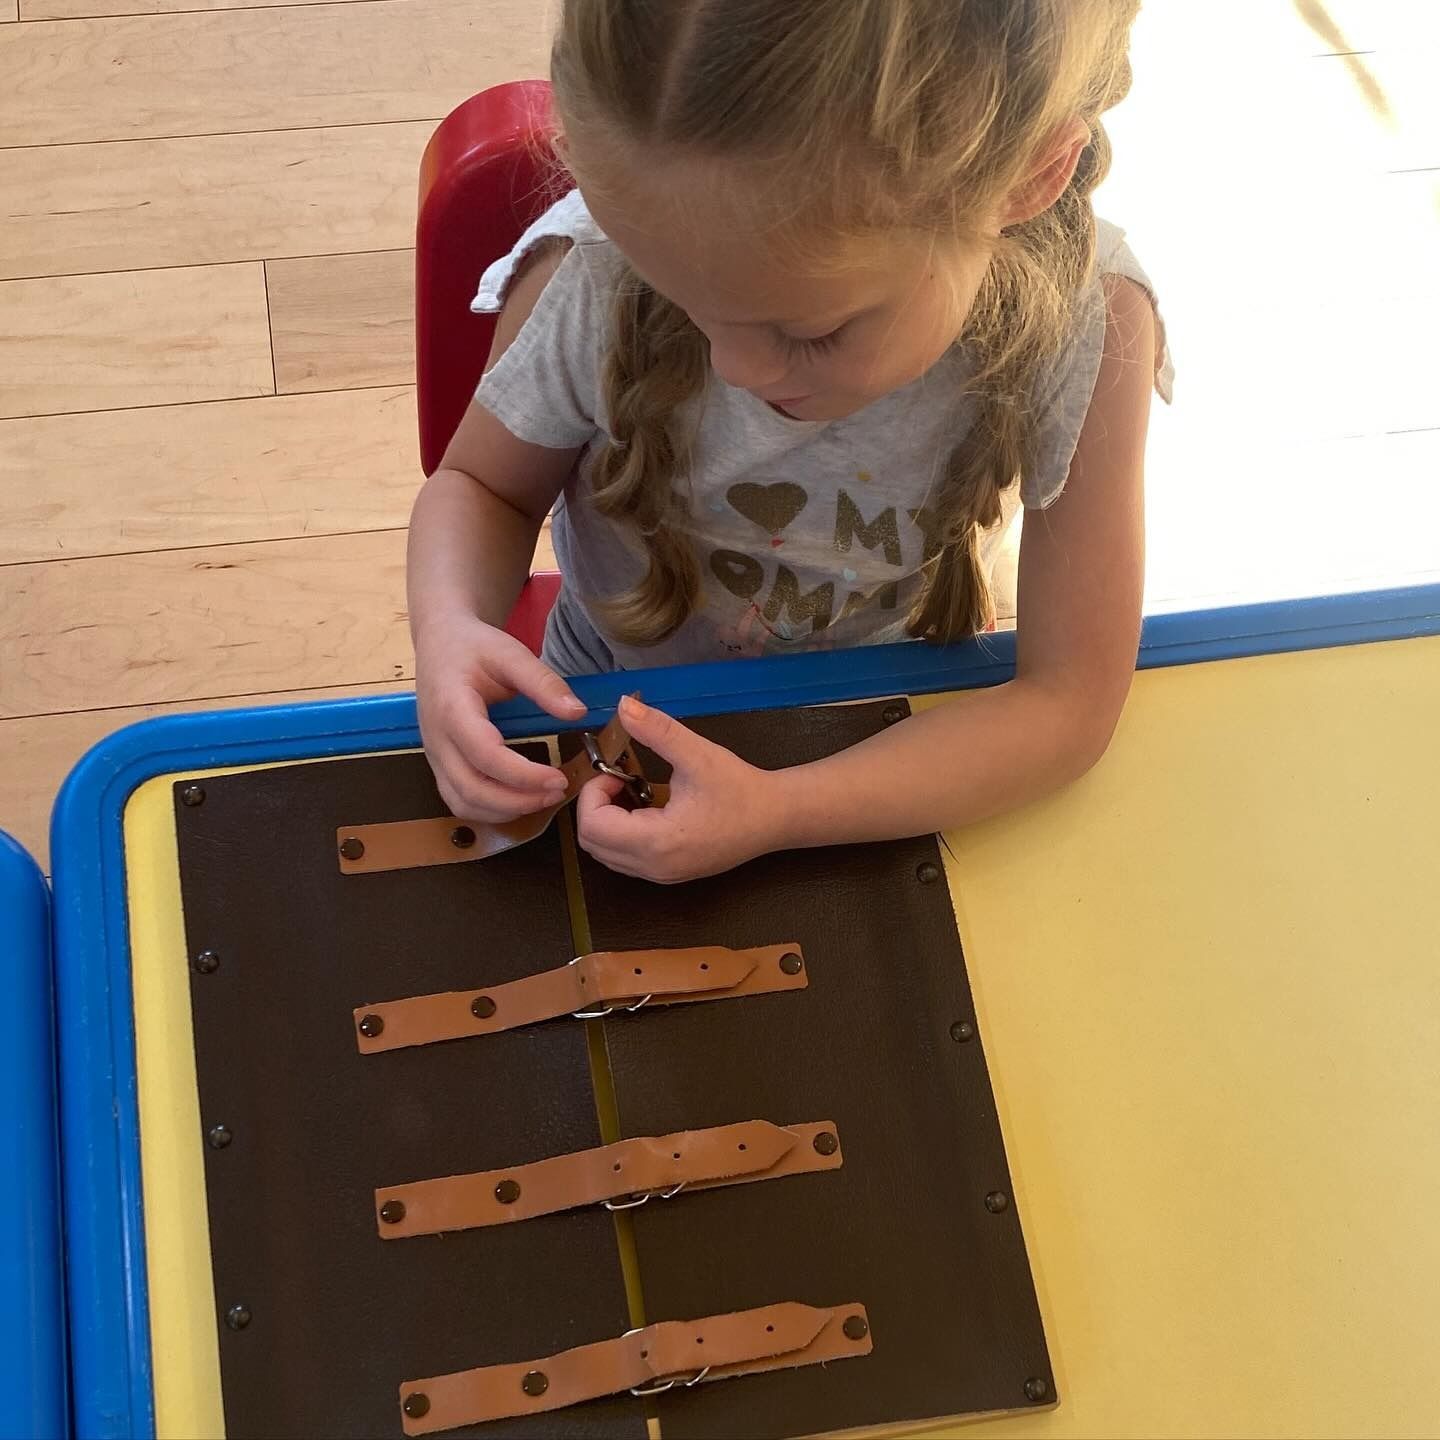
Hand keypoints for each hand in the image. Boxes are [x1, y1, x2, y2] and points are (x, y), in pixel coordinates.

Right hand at [415, 611, 584, 821]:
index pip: (484, 754)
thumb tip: (577, 713)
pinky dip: (489, 810)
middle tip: (557, 792)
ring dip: (504, 810)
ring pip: (462, 802)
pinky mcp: (439, 765)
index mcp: (452, 707)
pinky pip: (459, 800)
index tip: (558, 778)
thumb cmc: (473, 647)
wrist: (440, 643)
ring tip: (542, 798)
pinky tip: (519, 801)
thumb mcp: (510, 653)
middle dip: (517, 800)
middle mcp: (437, 739)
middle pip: (470, 788)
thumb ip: (543, 683)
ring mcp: (434, 755)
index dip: (522, 774)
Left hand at [576, 696, 784, 882]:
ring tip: (632, 793)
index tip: (615, 772)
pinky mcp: (670, 875)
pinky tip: (646, 809)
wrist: (776, 818)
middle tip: (620, 781)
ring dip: (608, 822)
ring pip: (607, 855)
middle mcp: (654, 867)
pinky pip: (626, 860)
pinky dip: (623, 834)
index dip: (593, 795)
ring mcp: (662, 876)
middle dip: (596, 808)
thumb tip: (623, 705)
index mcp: (657, 842)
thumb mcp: (698, 754)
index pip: (592, 828)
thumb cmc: (739, 788)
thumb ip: (657, 730)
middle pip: (593, 845)